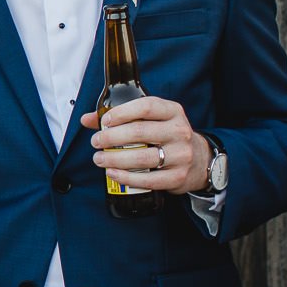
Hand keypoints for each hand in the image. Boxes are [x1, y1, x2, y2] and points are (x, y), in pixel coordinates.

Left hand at [84, 98, 208, 195]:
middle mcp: (179, 131)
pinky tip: (112, 173)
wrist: (199, 159)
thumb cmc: (167, 136)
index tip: (104, 121)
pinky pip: (148, 179)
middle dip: (111, 137)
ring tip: (99, 159)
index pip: (146, 107)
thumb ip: (121, 117)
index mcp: (172, 111)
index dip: (122, 113)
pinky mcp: (178, 177)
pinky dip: (126, 177)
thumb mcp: (152, 120)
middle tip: (96, 142)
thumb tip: (87, 119)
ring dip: (115, 158)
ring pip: (142, 157)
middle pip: (140, 132)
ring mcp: (181, 155)